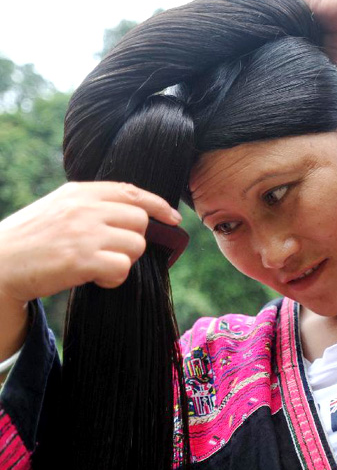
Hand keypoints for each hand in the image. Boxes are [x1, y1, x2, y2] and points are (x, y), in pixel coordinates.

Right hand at [0, 181, 181, 302]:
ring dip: (124, 261)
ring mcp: (85, 232)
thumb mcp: (58, 208)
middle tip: (112, 252)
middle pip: (140, 221)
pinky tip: (95, 278)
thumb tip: (134, 216)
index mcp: (79, 192)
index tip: (173, 217)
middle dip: (133, 240)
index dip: (158, 204)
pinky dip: (114, 277)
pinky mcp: (82, 259)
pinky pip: (123, 268)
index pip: (131, 192)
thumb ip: (91, 206)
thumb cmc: (31, 239)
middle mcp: (85, 207)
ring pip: (136, 245)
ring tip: (98, 266)